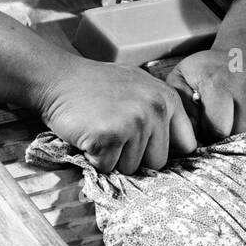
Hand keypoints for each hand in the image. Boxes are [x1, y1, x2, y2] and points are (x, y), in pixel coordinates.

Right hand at [33, 57, 197, 175]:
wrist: (58, 78)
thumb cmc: (95, 86)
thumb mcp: (138, 86)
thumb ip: (159, 110)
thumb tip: (181, 148)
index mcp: (168, 98)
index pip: (187, 144)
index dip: (165, 150)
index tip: (147, 147)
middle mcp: (156, 109)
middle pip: (157, 162)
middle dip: (134, 156)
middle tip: (114, 133)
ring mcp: (134, 123)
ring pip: (131, 167)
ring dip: (112, 157)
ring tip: (99, 130)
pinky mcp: (111, 136)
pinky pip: (107, 167)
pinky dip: (94, 158)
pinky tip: (88, 135)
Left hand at [163, 46, 245, 141]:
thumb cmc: (210, 68)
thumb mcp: (184, 76)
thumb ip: (180, 104)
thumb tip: (186, 135)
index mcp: (219, 83)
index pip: (218, 130)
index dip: (210, 133)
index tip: (207, 125)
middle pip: (239, 136)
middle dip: (228, 137)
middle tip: (223, 125)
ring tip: (237, 120)